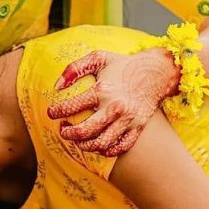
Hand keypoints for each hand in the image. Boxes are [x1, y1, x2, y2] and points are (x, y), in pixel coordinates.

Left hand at [47, 48, 178, 155]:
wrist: (157, 71)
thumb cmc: (123, 64)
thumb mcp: (98, 58)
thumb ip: (74, 68)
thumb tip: (56, 86)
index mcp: (103, 90)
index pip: (72, 106)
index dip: (57, 111)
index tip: (51, 113)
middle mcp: (115, 107)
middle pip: (85, 131)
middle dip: (68, 134)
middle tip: (63, 130)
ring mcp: (128, 119)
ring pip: (101, 142)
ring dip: (85, 145)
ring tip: (78, 140)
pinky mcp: (138, 127)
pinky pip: (121, 146)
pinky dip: (107, 150)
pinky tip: (98, 145)